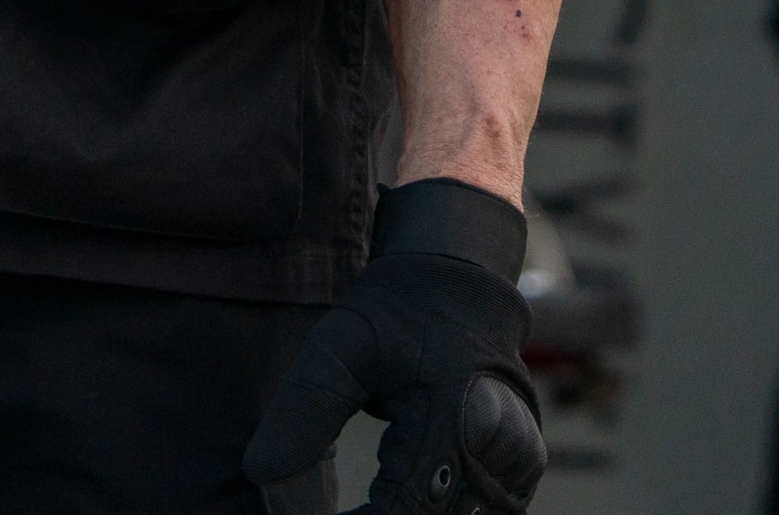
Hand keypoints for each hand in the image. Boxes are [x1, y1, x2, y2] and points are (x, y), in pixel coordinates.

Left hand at [244, 180, 547, 514]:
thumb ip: (304, 409)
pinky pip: (475, 514)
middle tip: (331, 508)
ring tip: (357, 501)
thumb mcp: (339, 346)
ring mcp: (517, 466)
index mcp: (455, 422)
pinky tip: (390, 496)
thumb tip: (258, 472)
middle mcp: (499, 453)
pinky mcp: (520, 472)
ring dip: (403, 512)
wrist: (463, 286)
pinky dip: (432, 510)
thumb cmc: (398, 313)